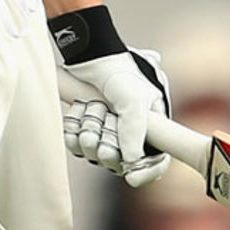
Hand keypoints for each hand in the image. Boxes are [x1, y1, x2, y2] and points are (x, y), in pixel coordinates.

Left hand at [58, 49, 170, 188]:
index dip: (147, 172)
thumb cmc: (118, 71)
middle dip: (107, 143)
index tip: (131, 176)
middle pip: (120, 161)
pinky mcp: (85, 129)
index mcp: (152, 126)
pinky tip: (75, 114)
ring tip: (90, 109)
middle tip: (102, 122)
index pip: (157, 161)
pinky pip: (76, 146)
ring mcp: (106, 132)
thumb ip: (135, 130)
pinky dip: (73, 132)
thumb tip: (132, 161)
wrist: (88, 53)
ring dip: (89, 133)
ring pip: (95, 154)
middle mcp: (130, 133)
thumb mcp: (133, 99)